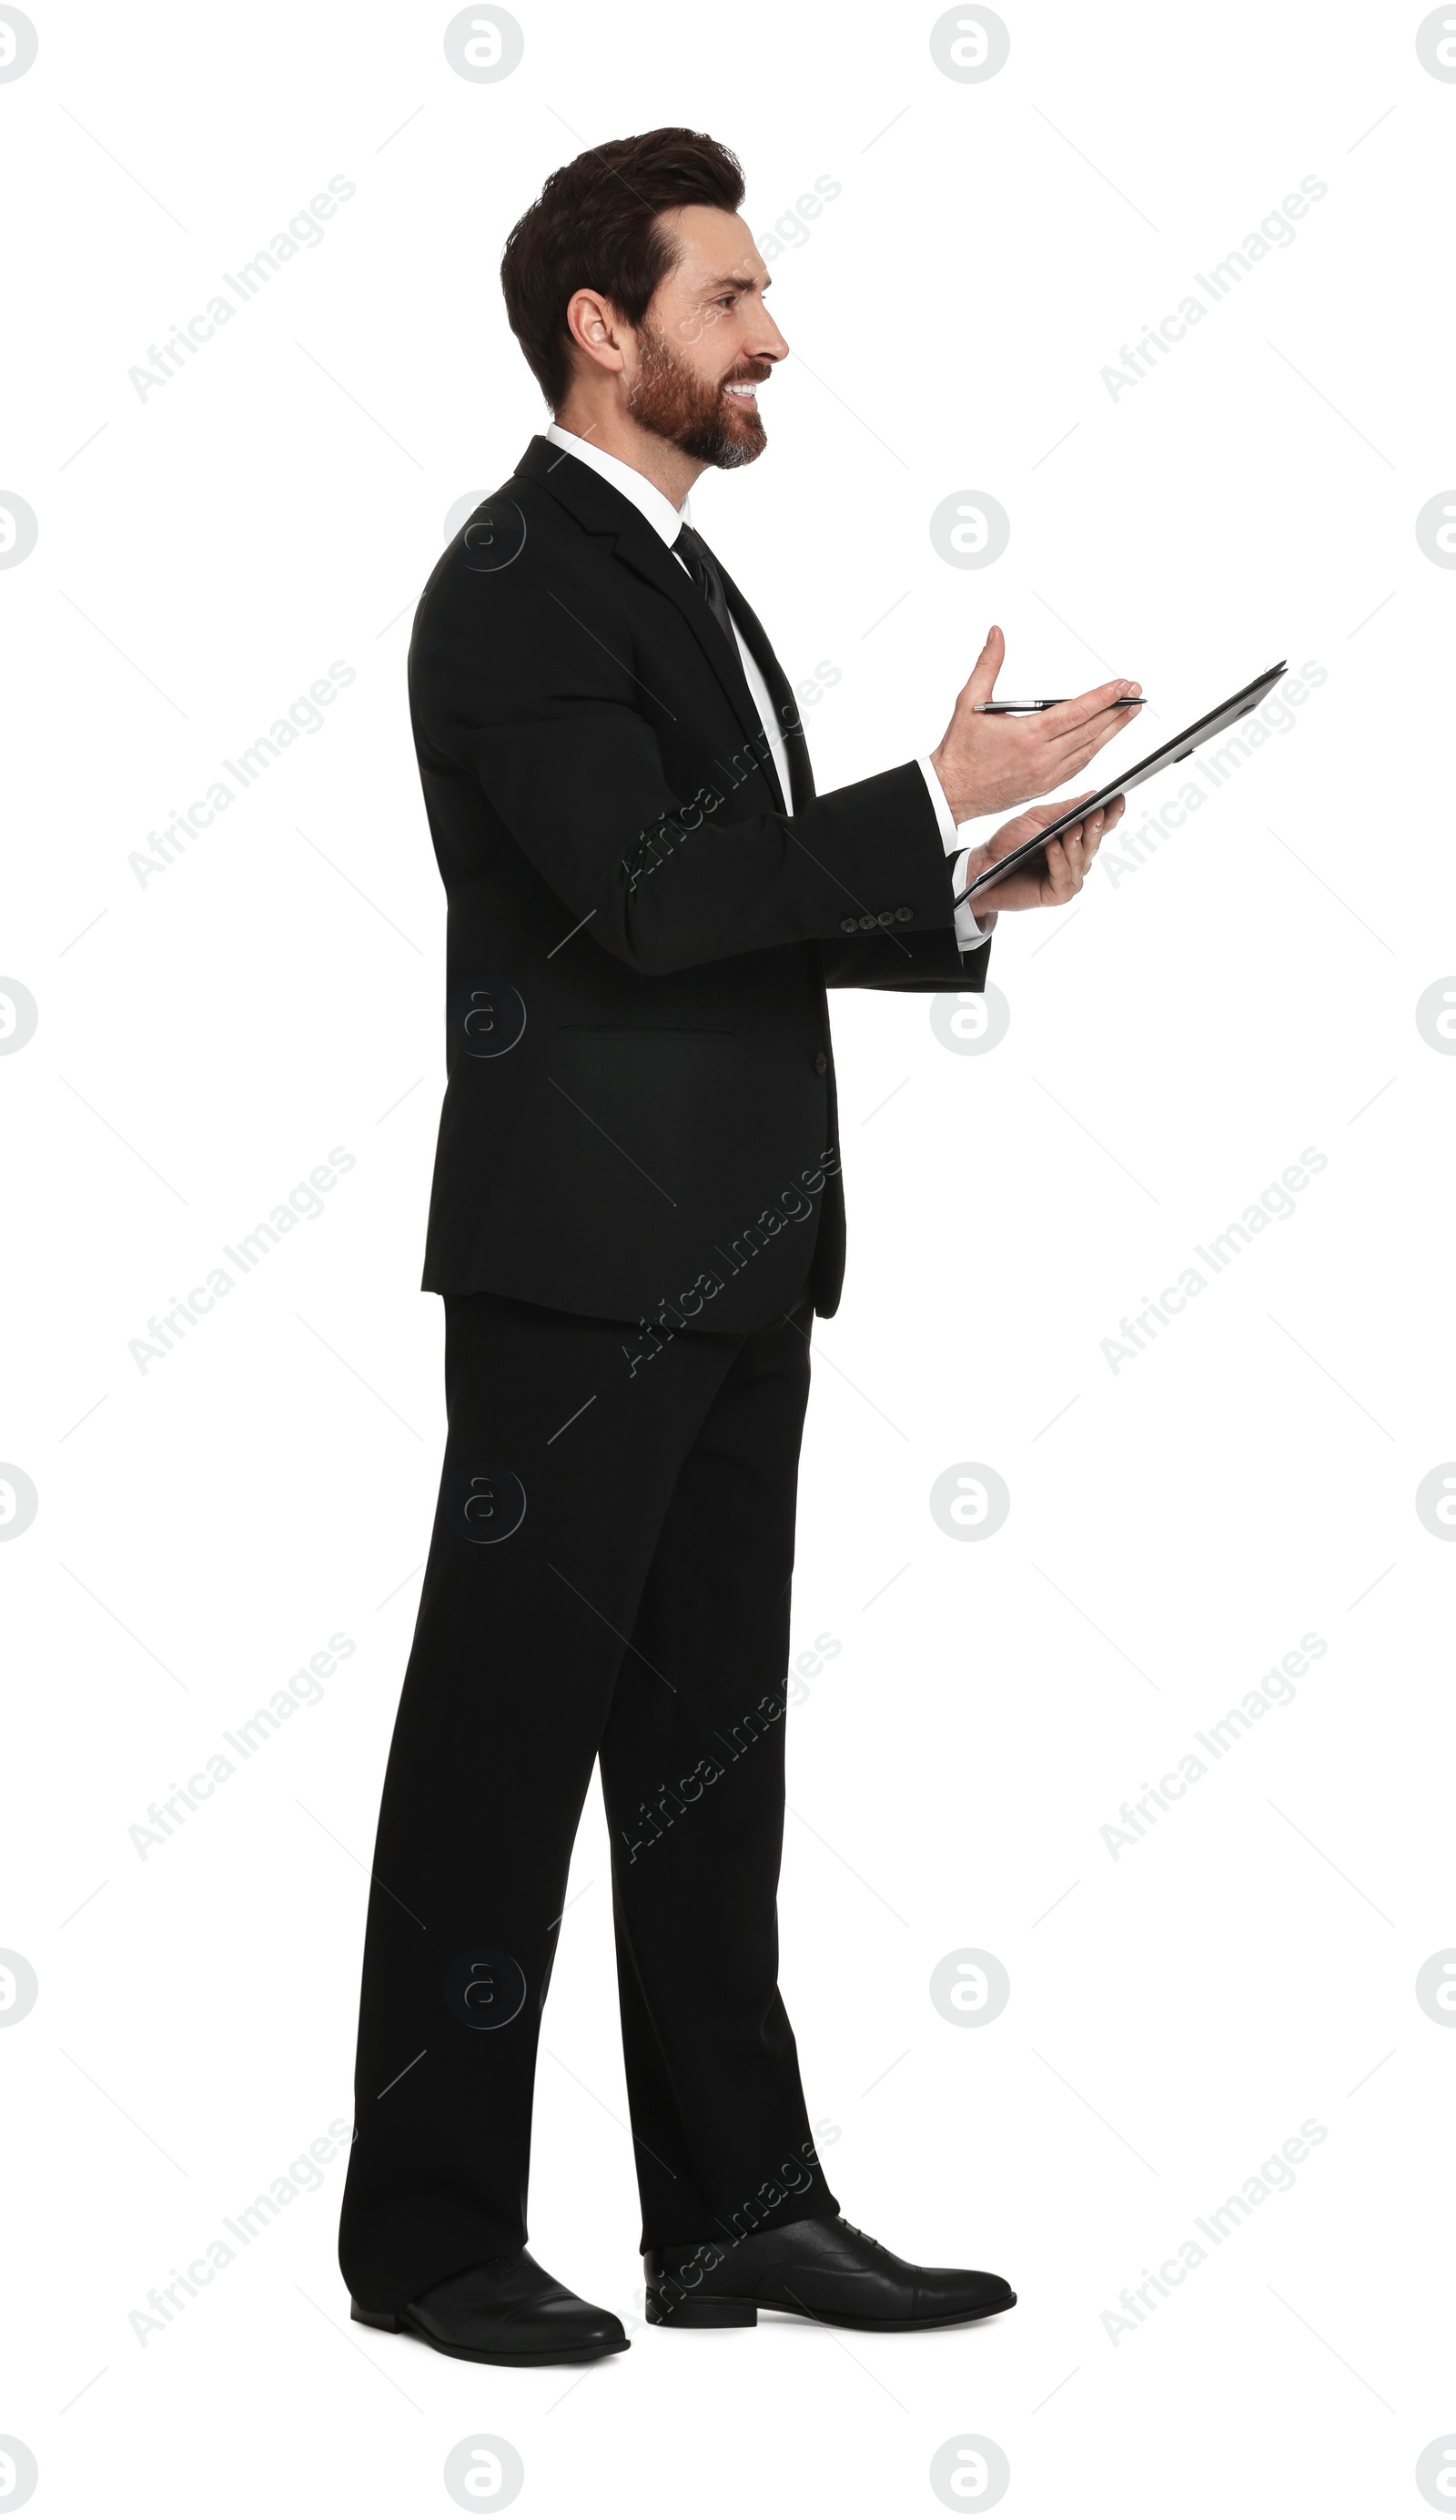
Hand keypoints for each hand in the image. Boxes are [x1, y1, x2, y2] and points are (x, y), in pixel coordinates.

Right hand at [929, 625, 1140, 820]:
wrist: (951, 793)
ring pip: (1089, 751)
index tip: (1123, 685)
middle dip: (1117, 711)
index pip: (1076, 712)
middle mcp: (1042, 758)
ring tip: (1130, 714)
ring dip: (1112, 731)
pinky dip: (1094, 750)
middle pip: (1090, 731)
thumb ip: (988, 665)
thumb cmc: (959, 750)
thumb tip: (996, 634)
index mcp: (1027, 735)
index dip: (1104, 697)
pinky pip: (1078, 766)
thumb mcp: (968, 701)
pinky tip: (1104, 739)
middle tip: (1136, 695)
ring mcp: (1046, 775)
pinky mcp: (1045, 786)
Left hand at [959, 791, 1123, 916]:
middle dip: (1096, 828)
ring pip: (1081, 860)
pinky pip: (1064, 877)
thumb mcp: (1037, 819)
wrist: (984, 867)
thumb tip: (1092, 795)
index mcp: (1076, 840)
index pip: (1100, 827)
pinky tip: (1054, 847)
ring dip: (1076, 845)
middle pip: (1094, 843)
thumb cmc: (1011, 842)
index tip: (1119, 798)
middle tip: (1097, 813)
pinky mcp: (1057, 894)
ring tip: (1072, 830)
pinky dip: (1059, 861)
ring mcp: (1069, 879)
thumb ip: (1064, 810)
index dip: (1112, 814)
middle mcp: (1077, 860)